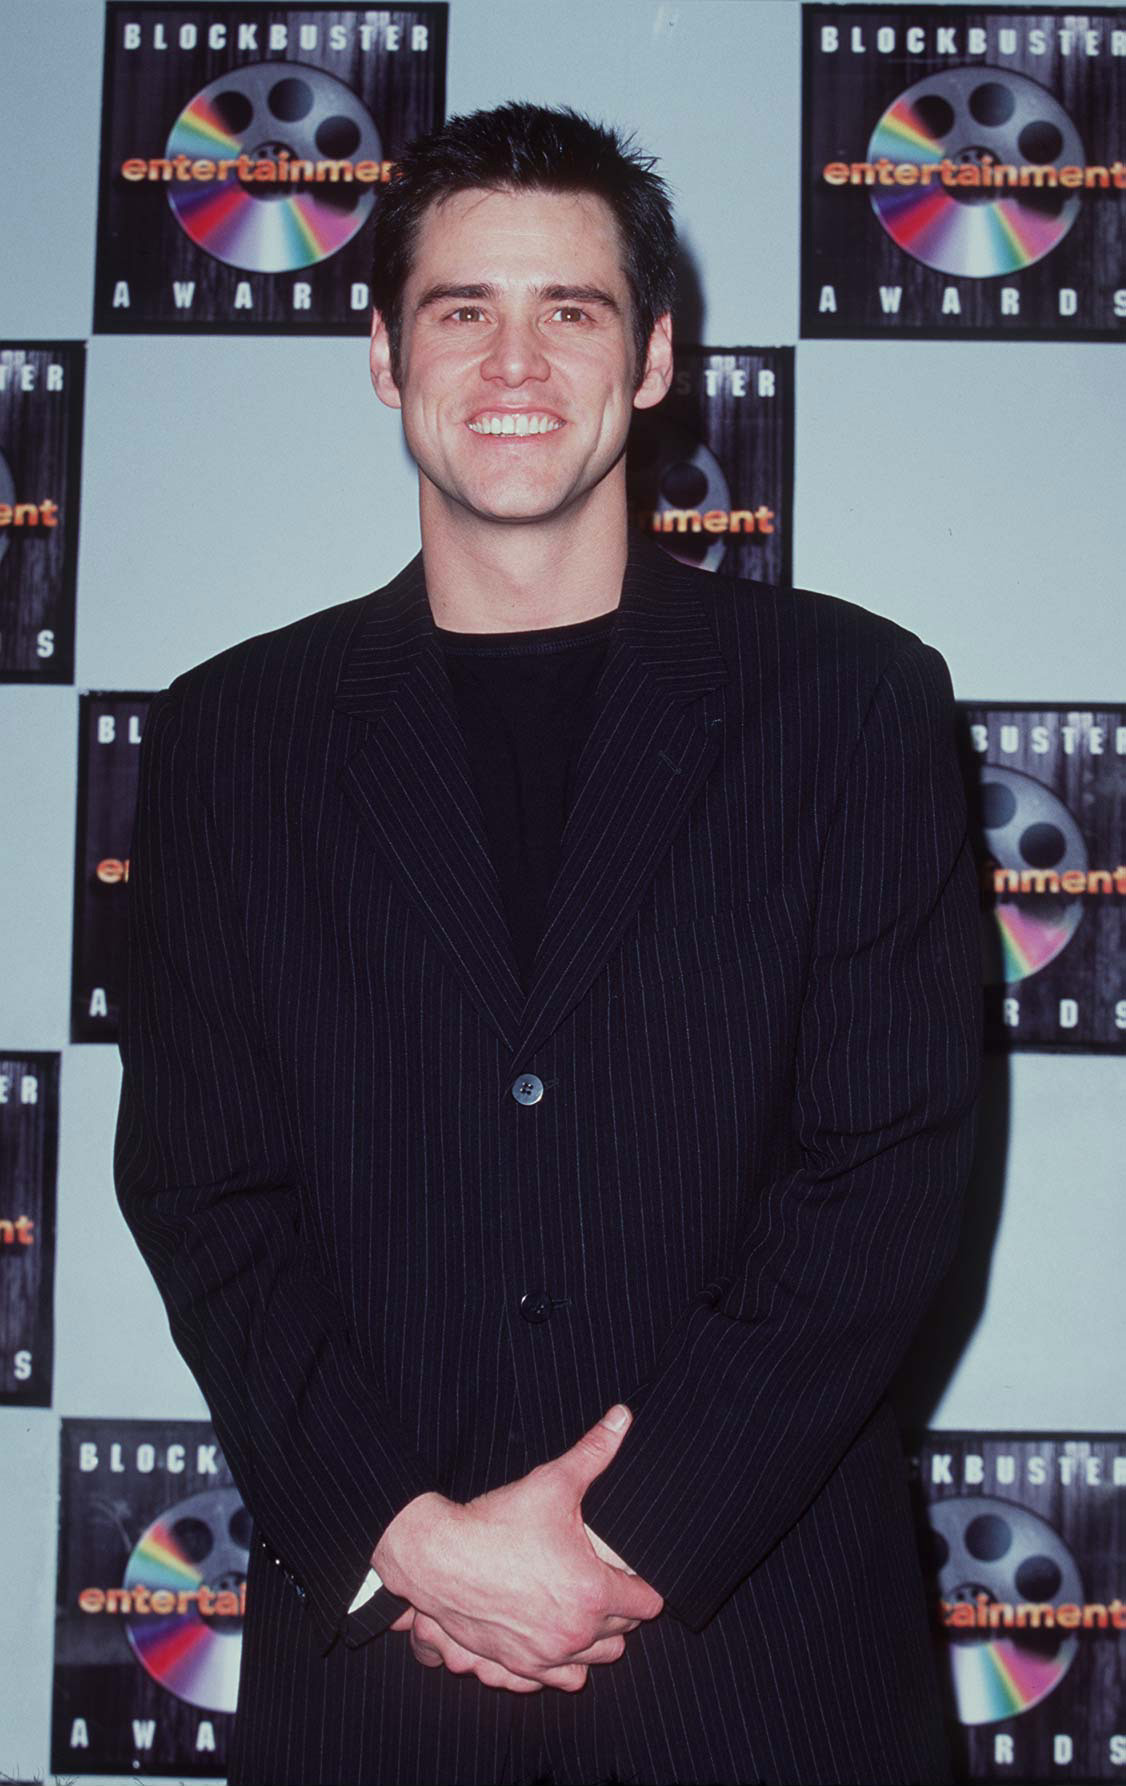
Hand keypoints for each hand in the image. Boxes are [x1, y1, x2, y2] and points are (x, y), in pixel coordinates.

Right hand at [372, 1405, 662, 1689]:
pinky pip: (563, 1679)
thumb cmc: (496, 1521)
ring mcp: (546, 1656)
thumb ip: (594, 1451)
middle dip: (618, 1607)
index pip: (647, 1604)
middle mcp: (574, 1633)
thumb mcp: (551, 1482)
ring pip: (596, 1661)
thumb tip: (623, 1416)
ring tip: (579, 1605)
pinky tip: (555, 1631)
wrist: (438, 1557)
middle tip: (599, 1577)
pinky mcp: (519, 1667)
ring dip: (595, 1638)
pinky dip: (565, 1661)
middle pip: (624, 1633)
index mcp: (592, 1592)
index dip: (641, 1583)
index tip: (627, 1570)